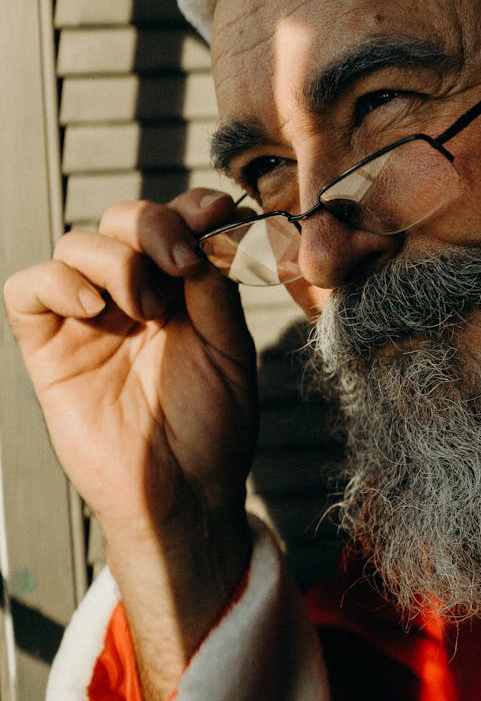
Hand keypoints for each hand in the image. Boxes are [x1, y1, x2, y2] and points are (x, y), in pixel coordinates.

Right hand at [4, 189, 256, 700]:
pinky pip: (29, 288)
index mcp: (181, 289)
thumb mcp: (232, 351)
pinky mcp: (49, 346)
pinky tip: (94, 308)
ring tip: (146, 309)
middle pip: (123, 218)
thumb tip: (203, 234)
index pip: (176, 220)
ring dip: (116, 259)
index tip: (216, 216)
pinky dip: (57, 281)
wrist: (183, 495)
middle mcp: (133, 294)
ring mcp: (89, 318)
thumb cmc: (215, 428)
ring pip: (77, 243)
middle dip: (154, 225)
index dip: (192, 206)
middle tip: (180, 264)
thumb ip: (216, 290)